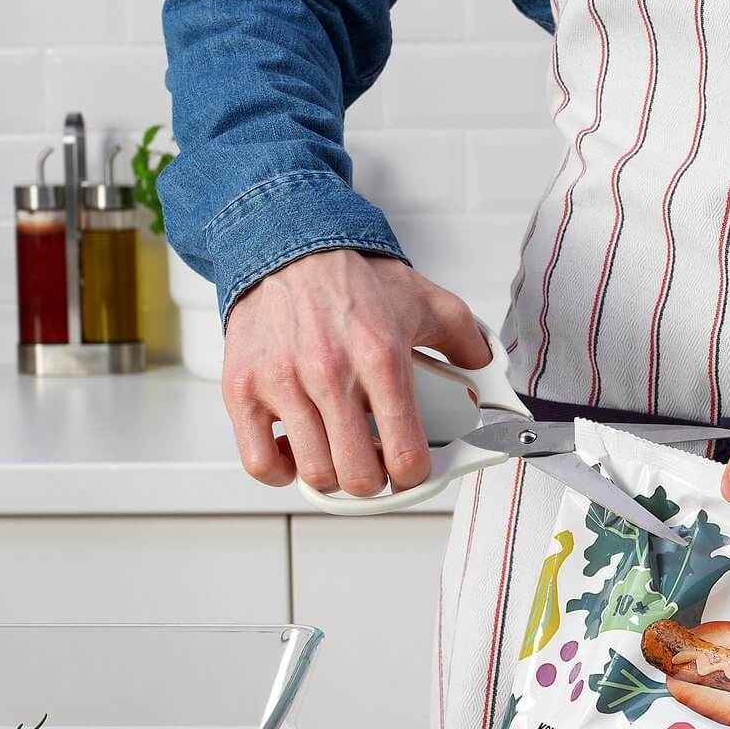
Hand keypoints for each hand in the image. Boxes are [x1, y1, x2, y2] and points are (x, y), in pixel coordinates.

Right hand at [222, 250, 489, 495]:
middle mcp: (330, 374)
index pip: (406, 453)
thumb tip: (487, 372)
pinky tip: (297, 451)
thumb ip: (467, 341)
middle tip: (376, 466)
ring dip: (332, 475)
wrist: (290, 247)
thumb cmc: (355, 280)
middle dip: (374, 482)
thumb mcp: (428, 303)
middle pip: (358, 475)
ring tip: (340, 454)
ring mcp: (282, 384)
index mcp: (381, 358)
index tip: (411, 471)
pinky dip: (280, 470)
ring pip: (313, 473)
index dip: (414, 476)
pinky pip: (258, 461)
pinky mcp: (242, 389)